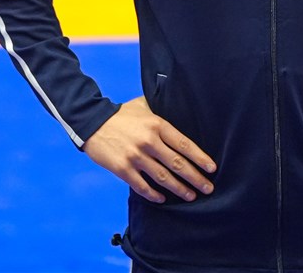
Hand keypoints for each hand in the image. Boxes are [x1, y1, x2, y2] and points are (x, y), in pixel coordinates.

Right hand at [82, 96, 216, 203]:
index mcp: (157, 125)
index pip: (184, 144)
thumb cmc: (121, 114)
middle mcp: (149, 141)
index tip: (211, 168)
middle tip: (208, 188)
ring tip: (191, 196)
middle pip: (177, 164)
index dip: (200, 158)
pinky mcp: (122, 169)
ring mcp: (135, 156)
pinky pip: (142, 186)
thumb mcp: (143, 105)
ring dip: (179, 189)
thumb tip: (180, 104)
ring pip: (163, 177)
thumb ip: (161, 108)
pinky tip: (163, 199)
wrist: (91, 123)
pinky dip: (154, 194)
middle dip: (195, 178)